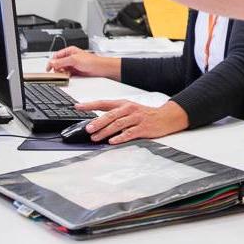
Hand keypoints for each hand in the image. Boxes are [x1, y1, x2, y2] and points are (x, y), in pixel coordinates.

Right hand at [46, 47, 115, 76]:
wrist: (100, 69)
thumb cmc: (91, 61)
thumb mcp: (74, 60)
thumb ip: (62, 61)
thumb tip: (52, 63)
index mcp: (70, 51)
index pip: (56, 56)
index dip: (52, 62)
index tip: (49, 69)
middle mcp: (71, 57)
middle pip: (58, 63)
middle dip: (57, 68)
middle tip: (59, 72)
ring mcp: (73, 64)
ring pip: (62, 69)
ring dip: (62, 72)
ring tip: (65, 74)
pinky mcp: (75, 71)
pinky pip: (67, 74)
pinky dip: (66, 75)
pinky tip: (68, 76)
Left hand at [71, 99, 188, 143]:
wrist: (166, 117)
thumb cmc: (145, 114)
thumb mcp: (129, 109)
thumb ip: (114, 114)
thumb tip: (96, 122)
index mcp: (124, 104)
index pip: (104, 103)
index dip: (90, 104)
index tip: (78, 107)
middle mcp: (129, 109)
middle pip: (110, 115)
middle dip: (98, 122)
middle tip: (88, 128)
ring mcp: (136, 118)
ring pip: (118, 124)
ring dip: (105, 131)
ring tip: (96, 137)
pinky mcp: (143, 128)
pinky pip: (129, 133)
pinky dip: (120, 137)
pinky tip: (112, 141)